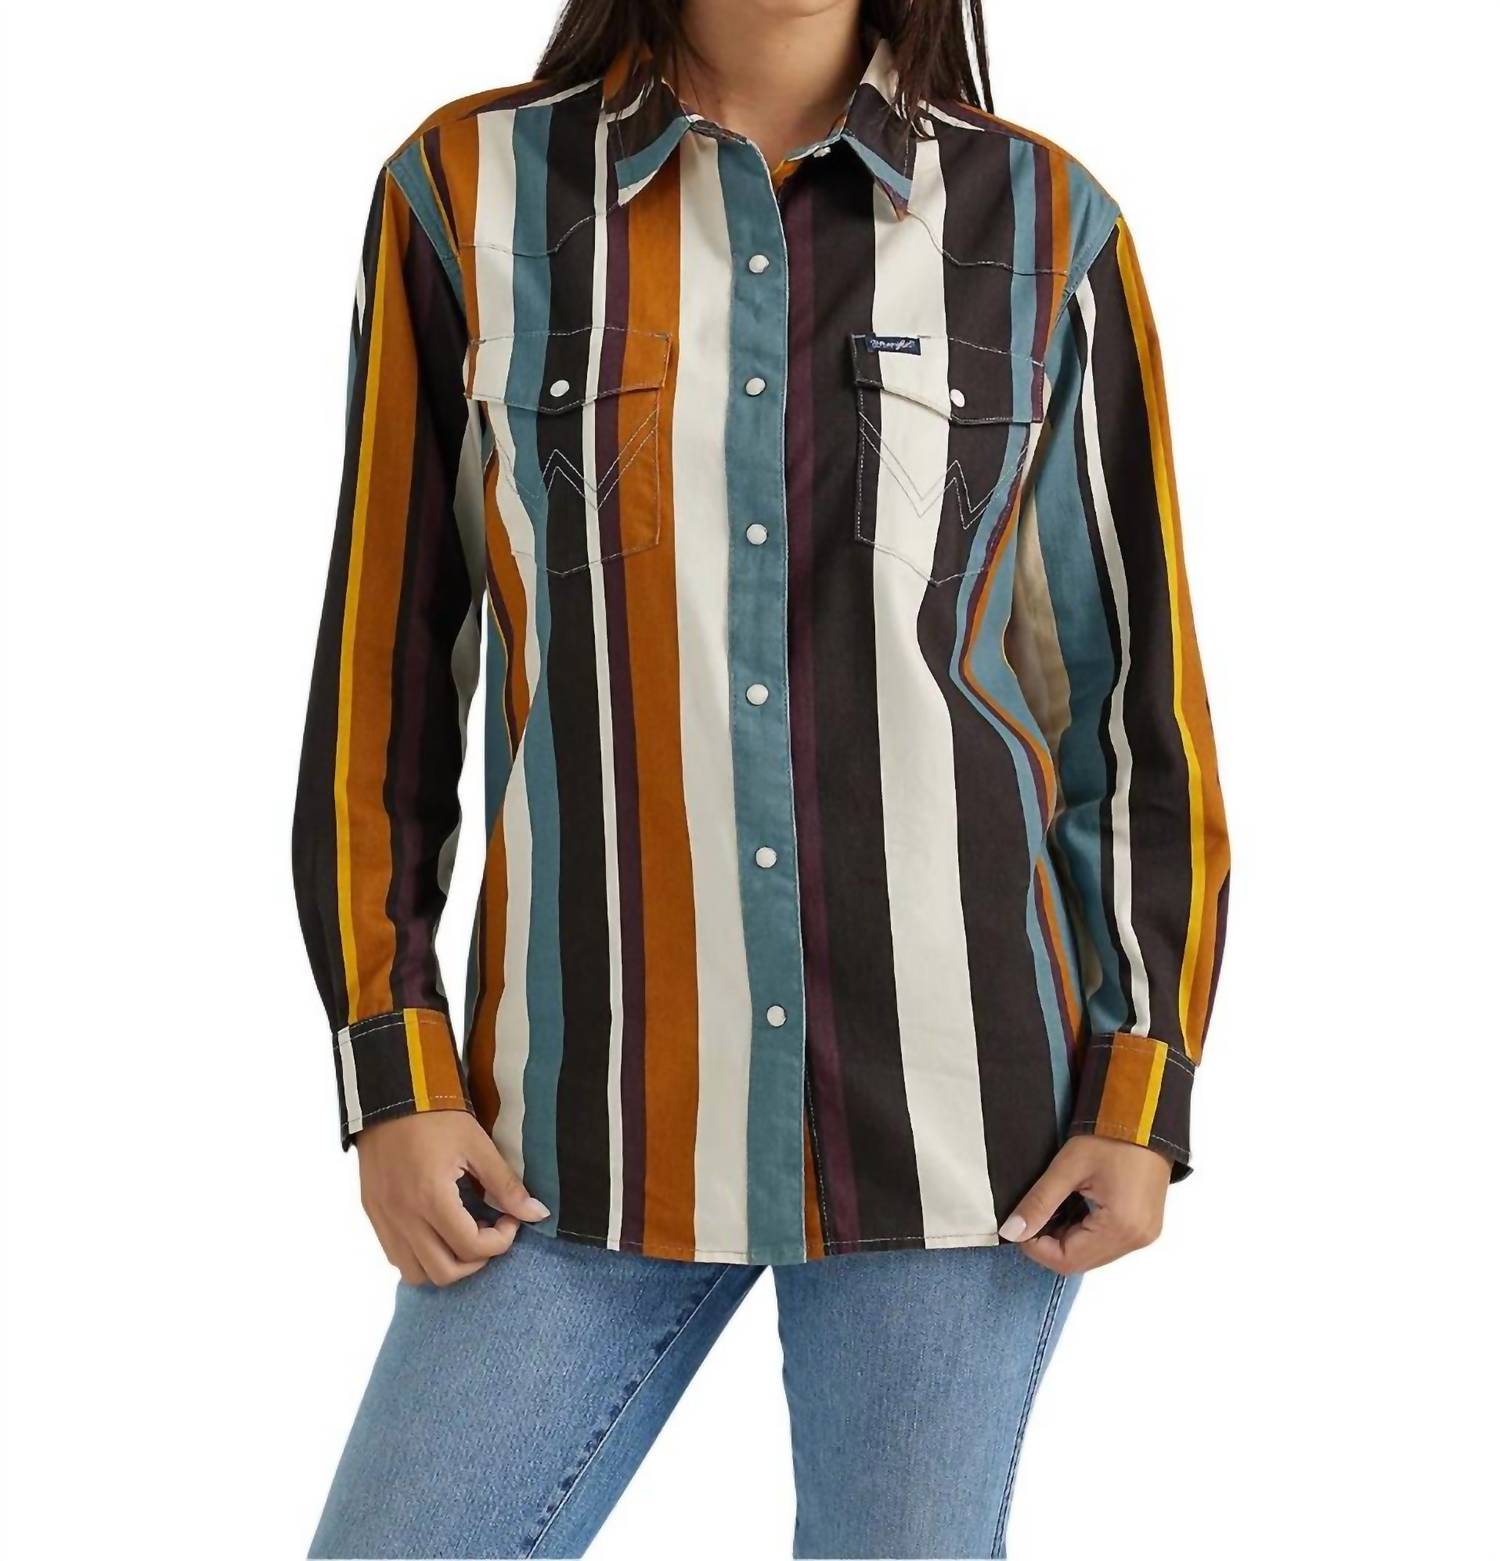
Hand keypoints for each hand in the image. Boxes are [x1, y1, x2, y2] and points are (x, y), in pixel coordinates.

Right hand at [354, 1110, 549, 1286]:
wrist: (390, 1094)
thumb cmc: (436, 1115)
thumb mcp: (477, 1145)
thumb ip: (506, 1185)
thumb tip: (537, 1214)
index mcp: (431, 1197)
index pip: (471, 1247)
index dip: (501, 1240)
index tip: (509, 1218)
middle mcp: (403, 1216)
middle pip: (444, 1273)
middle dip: (476, 1260)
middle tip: (490, 1232)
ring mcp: (384, 1218)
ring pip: (415, 1274)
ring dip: (446, 1264)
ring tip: (463, 1233)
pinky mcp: (373, 1214)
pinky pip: (396, 1257)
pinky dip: (421, 1256)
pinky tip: (438, 1230)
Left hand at [999, 1135, 1171, 1274]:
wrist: (1145, 1116)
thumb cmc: (1110, 1136)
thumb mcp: (1067, 1167)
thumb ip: (1038, 1202)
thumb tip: (1012, 1231)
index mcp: (1121, 1227)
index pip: (1067, 1261)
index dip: (1036, 1248)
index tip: (1020, 1226)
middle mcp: (1137, 1239)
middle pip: (1080, 1262)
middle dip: (1050, 1244)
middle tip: (1034, 1214)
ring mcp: (1143, 1235)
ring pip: (1092, 1255)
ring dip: (1067, 1239)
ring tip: (1054, 1207)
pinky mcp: (1144, 1227)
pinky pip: (1107, 1244)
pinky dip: (1084, 1233)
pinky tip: (1074, 1208)